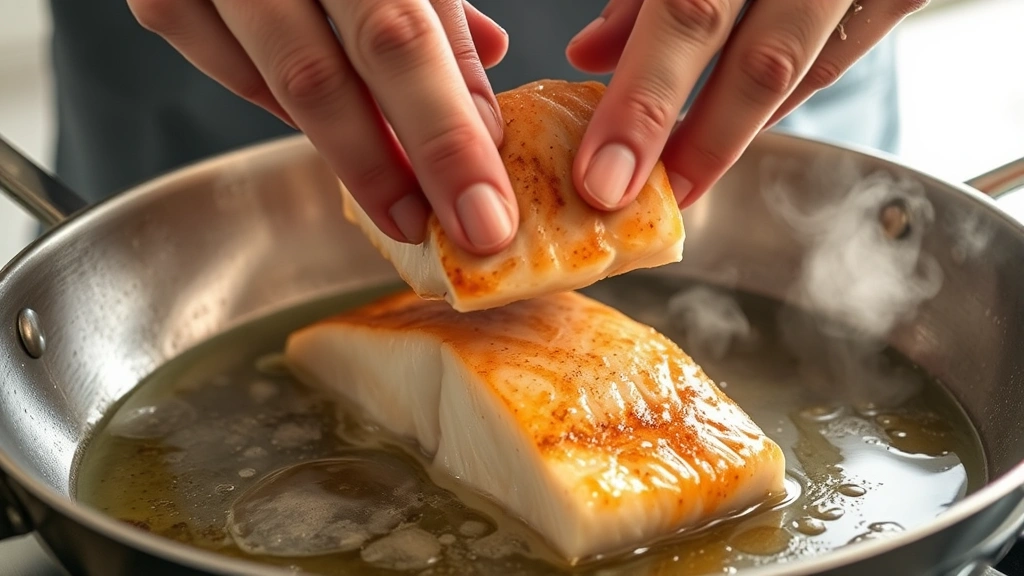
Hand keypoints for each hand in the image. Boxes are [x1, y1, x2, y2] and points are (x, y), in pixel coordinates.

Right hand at [128, 0, 519, 254]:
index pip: (401, 42)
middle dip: (394, 172)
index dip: (447, 139)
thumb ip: (441, 19)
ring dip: (352, 156)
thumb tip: (484, 118)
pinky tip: (340, 133)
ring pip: (280, 87)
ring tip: (406, 201)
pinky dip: (294, 113)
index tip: (486, 214)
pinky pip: (236, 76)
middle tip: (446, 232)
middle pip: (324, 79)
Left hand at [566, 0, 926, 209]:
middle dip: (692, 143)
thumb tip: (592, 53)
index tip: (603, 174)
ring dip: (732, 133)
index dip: (643, 102)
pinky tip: (733, 128)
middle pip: (758, 59)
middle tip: (640, 199)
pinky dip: (781, 99)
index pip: (687, 14)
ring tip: (676, 177)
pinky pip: (836, 55)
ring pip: (799, 66)